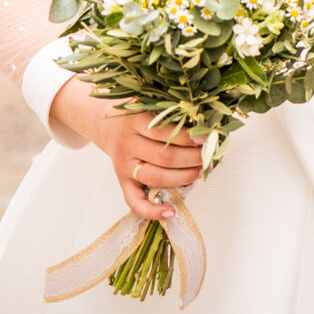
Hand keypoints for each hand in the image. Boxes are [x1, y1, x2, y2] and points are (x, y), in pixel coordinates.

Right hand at [50, 85, 203, 222]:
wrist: (104, 120)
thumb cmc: (135, 111)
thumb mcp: (148, 101)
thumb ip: (171, 110)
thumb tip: (205, 123)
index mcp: (135, 120)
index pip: (165, 133)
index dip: (188, 138)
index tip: (207, 139)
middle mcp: (127, 143)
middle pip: (165, 157)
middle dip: (193, 159)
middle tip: (210, 156)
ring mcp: (123, 165)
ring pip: (156, 177)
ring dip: (183, 178)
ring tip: (201, 172)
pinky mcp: (121, 180)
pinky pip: (133, 201)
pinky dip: (151, 211)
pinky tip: (170, 212)